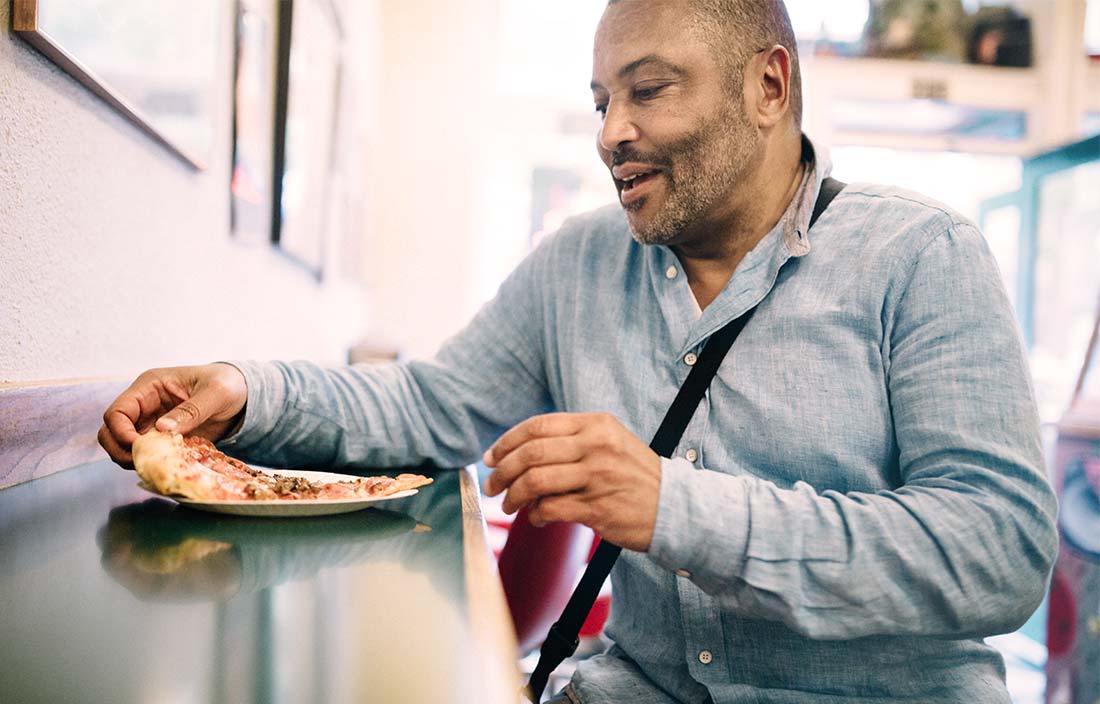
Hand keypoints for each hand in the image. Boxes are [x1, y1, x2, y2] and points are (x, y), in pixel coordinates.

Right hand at [98, 363, 247, 468]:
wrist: (244, 394)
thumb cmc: (229, 384)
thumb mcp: (216, 393)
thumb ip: (191, 410)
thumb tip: (162, 429)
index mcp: (150, 387)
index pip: (117, 411)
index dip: (121, 432)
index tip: (139, 447)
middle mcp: (145, 405)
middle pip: (110, 432)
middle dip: (120, 450)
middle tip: (143, 463)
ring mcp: (151, 423)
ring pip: (123, 446)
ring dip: (132, 459)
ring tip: (155, 466)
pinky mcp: (163, 439)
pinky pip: (146, 454)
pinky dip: (150, 463)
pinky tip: (166, 467)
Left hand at [482, 412, 660, 551]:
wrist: (675, 507)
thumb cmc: (635, 476)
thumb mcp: (609, 442)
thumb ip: (570, 440)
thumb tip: (520, 452)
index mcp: (595, 424)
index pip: (537, 426)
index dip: (507, 442)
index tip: (491, 457)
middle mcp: (596, 446)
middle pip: (531, 453)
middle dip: (502, 471)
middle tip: (491, 485)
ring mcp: (597, 477)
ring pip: (536, 482)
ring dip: (514, 496)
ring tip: (509, 505)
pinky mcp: (597, 509)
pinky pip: (550, 509)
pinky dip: (535, 515)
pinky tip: (536, 518)